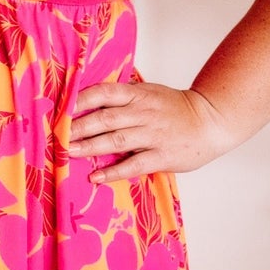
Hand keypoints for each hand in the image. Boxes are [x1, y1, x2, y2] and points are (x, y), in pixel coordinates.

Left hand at [68, 80, 235, 180]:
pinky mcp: (162, 155)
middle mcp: (143, 112)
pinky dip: (113, 171)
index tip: (61, 109)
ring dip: (90, 147)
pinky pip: (134, 164)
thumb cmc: (177, 109)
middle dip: (78, 127)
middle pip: (105, 117)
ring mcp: (153, 134)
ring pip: (116, 139)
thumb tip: (89, 99)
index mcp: (138, 95)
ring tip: (69, 153)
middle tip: (57, 135)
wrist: (212, 121)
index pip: (104, 93)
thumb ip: (124, 97)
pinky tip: (96, 176)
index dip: (81, 99)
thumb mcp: (150, 93)